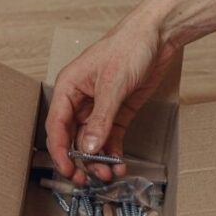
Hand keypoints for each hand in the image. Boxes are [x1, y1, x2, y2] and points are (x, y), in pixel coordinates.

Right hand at [44, 18, 178, 184]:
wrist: (159, 36)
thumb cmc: (129, 47)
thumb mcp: (113, 84)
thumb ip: (101, 118)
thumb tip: (89, 147)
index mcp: (68, 87)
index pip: (57, 125)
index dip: (59, 150)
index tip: (67, 170)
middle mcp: (81, 99)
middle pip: (74, 137)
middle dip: (80, 160)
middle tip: (89, 179)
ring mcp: (100, 106)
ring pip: (93, 140)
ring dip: (99, 159)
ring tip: (110, 173)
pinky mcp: (119, 111)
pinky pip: (111, 136)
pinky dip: (114, 151)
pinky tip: (119, 163)